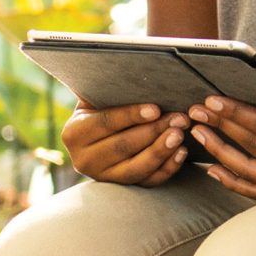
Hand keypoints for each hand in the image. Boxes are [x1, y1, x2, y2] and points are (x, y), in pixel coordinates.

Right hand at [60, 102, 193, 185]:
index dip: (131, 116)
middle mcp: (83, 160)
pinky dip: (166, 169)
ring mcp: (103, 178)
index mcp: (74, 133)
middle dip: (154, 132)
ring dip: (161, 152)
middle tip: (179, 119)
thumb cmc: (102, 108)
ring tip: (181, 135)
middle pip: (123, 147)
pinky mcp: (122, 188)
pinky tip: (180, 153)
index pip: (105, 123)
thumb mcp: (96, 98)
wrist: (97, 137)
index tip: (156, 108)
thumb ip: (107, 90)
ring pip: (135, 169)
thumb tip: (132, 68)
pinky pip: (147, 182)